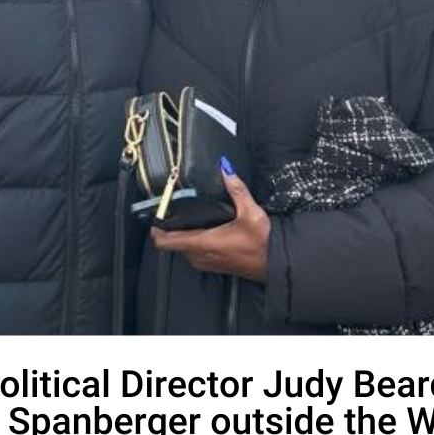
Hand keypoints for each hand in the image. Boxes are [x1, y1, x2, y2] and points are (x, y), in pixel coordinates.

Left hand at [151, 168, 270, 282]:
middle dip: (169, 228)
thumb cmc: (264, 243)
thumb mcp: (251, 212)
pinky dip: (191, 242)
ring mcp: (206, 263)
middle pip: (172, 243)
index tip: (156, 214)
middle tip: (171, 210)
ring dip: (180, 236)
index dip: (156, 228)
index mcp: (203, 243)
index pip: (165, 242)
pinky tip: (202, 229)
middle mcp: (200, 256)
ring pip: (183, 249)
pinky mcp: (214, 266)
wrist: (277, 265)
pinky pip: (194, 254)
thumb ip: (236, 189)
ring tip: (184, 217)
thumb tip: (225, 169)